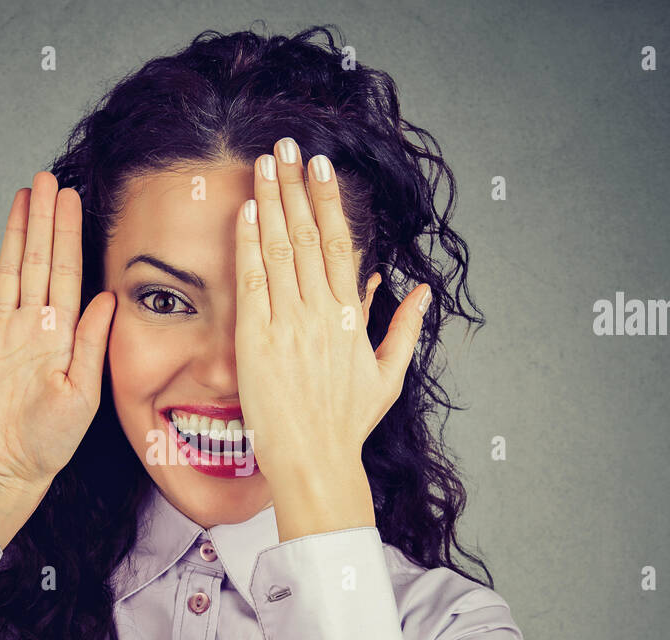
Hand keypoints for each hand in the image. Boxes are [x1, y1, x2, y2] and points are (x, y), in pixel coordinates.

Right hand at [0, 172, 114, 489]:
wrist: (7, 467)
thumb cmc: (51, 440)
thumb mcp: (82, 393)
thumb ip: (92, 343)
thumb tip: (109, 296)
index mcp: (60, 334)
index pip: (66, 273)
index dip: (69, 236)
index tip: (73, 200)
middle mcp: (30, 325)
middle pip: (37, 261)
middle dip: (44, 220)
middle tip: (47, 179)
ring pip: (5, 270)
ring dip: (12, 233)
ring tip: (21, 196)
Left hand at [233, 138, 431, 497]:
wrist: (316, 463)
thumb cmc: (347, 426)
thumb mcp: (387, 376)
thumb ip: (404, 329)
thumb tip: (422, 292)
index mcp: (351, 318)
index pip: (340, 245)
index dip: (330, 201)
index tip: (322, 167)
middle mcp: (321, 313)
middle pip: (309, 235)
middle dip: (297, 186)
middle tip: (288, 146)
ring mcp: (289, 324)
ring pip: (281, 250)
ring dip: (272, 201)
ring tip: (264, 163)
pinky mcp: (258, 340)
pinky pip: (253, 282)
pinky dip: (249, 244)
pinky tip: (246, 210)